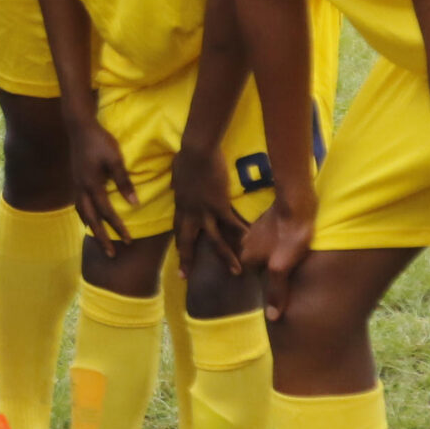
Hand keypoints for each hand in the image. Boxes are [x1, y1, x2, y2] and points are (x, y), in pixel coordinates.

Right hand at [69, 117, 135, 252]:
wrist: (79, 126)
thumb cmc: (100, 141)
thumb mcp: (115, 159)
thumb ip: (124, 182)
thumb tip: (134, 204)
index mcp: (92, 184)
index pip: (107, 212)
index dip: (118, 227)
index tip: (128, 241)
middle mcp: (81, 188)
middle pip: (90, 218)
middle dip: (101, 237)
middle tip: (110, 254)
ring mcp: (76, 184)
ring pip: (81, 212)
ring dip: (91, 227)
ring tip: (98, 239)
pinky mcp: (75, 179)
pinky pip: (79, 203)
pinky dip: (84, 215)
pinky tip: (89, 217)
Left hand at [173, 140, 248, 277]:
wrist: (197, 151)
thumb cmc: (186, 157)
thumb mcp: (177, 175)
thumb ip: (179, 185)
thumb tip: (178, 186)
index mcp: (180, 205)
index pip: (178, 229)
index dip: (179, 244)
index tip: (179, 257)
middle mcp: (190, 212)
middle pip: (187, 240)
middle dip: (186, 259)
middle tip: (185, 277)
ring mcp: (204, 210)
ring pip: (214, 240)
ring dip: (225, 257)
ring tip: (236, 272)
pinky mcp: (219, 205)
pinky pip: (232, 224)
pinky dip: (242, 234)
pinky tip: (251, 244)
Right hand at [239, 191, 316, 320]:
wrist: (295, 203)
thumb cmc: (290, 236)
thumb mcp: (283, 268)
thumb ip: (277, 291)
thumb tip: (272, 318)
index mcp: (246, 257)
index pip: (253, 279)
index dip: (266, 286)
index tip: (280, 288)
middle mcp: (244, 245)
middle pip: (256, 265)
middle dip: (267, 271)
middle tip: (287, 274)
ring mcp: (253, 232)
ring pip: (262, 252)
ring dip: (272, 257)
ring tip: (289, 260)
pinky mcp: (265, 223)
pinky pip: (268, 240)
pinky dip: (276, 245)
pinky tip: (288, 245)